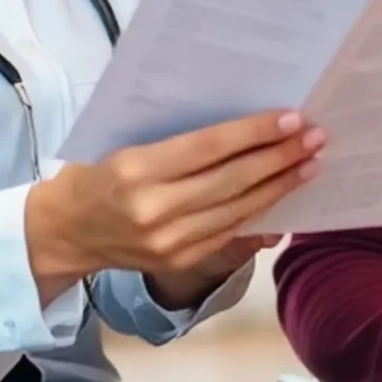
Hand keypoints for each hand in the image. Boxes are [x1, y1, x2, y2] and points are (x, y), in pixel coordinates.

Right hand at [25, 112, 322, 303]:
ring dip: (280, 187)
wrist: (65, 232)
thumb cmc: (95, 173)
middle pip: (232, 181)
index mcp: (136, 170)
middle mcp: (154, 210)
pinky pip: (230, 235)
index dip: (253, 134)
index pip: (208, 148)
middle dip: (279, 158)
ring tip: (311, 164)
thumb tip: (241, 127)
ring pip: (238, 210)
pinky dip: (261, 214)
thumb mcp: (124, 143)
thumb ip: (177, 139)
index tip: (292, 118)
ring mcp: (168, 243)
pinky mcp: (179, 262)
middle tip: (316, 137)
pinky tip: (285, 197)